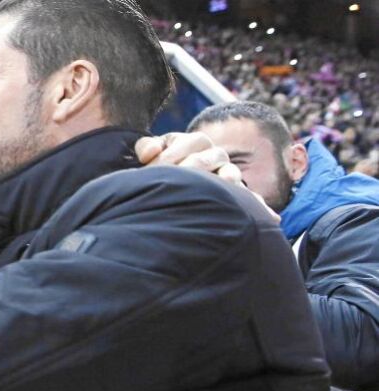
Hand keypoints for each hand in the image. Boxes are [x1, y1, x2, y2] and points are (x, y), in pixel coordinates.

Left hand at [136, 132, 279, 222]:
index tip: (154, 165)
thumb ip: (148, 148)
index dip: (174, 151)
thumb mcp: (150, 156)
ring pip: (231, 175)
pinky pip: (250, 200)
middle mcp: (213, 157)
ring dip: (228, 180)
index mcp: (195, 145)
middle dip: (193, 166)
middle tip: (177, 177)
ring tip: (225, 183)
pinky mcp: (233, 197)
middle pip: (212, 156)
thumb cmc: (156, 171)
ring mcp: (225, 176)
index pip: (192, 141)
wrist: (165, 194)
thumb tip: (149, 153)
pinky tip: (271, 218)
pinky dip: (258, 207)